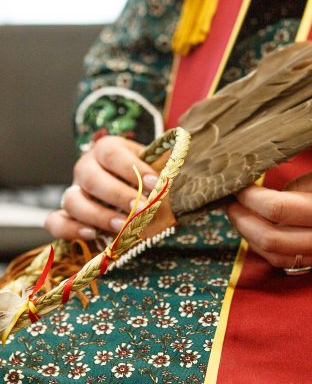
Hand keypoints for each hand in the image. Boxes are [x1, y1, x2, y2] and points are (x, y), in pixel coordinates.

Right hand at [44, 136, 158, 239]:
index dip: (133, 168)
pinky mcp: (67, 214)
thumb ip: (166, 171)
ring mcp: (74, 190)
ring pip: (72, 200)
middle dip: (119, 195)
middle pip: (92, 178)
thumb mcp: (157, 166)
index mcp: (107, 148)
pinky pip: (55, 221)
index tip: (157, 183)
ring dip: (99, 215)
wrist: (132, 186)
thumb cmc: (148, 175)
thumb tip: (183, 179)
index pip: (112, 153)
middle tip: (142, 209)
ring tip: (124, 226)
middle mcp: (86, 167)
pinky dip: (69, 229)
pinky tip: (92, 235)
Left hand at [225, 158, 311, 267]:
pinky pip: (290, 263)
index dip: (251, 199)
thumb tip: (268, 195)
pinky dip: (268, 248)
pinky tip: (260, 231)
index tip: (239, 185)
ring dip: (251, 238)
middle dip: (243, 222)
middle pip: (272, 241)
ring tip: (241, 215)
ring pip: (277, 257)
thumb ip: (302, 183)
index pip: (280, 211)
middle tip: (231, 202)